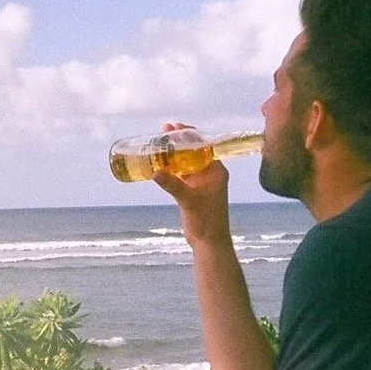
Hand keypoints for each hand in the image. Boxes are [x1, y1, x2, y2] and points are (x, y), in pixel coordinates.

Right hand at [152, 124, 232, 247]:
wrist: (209, 242)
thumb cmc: (206, 221)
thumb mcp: (189, 200)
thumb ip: (173, 185)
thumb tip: (155, 172)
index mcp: (216, 171)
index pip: (203, 146)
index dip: (190, 135)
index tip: (177, 127)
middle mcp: (210, 174)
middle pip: (194, 151)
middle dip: (180, 141)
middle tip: (164, 130)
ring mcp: (201, 183)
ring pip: (186, 162)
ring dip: (174, 153)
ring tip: (159, 142)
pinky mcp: (193, 192)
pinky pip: (181, 174)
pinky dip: (172, 167)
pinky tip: (160, 162)